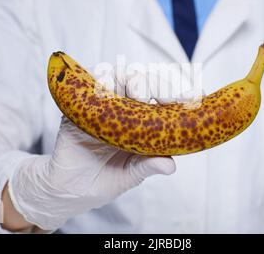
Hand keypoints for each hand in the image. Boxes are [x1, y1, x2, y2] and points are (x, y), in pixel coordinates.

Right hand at [2, 67, 177, 231]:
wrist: (73, 189)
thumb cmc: (107, 177)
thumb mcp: (131, 173)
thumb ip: (147, 166)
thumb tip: (170, 166)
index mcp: (142, 117)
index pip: (160, 94)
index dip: (175, 92)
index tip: (190, 99)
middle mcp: (123, 104)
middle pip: (142, 79)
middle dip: (156, 83)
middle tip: (165, 98)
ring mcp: (101, 101)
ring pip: (117, 74)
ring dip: (130, 80)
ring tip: (139, 97)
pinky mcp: (79, 104)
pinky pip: (88, 82)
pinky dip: (100, 82)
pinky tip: (108, 93)